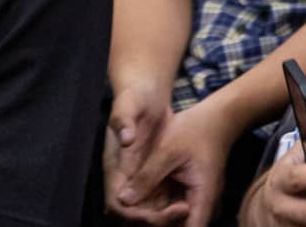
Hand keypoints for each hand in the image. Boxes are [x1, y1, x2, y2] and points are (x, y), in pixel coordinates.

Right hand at [106, 83, 176, 222]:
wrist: (145, 92)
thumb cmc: (134, 98)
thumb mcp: (128, 106)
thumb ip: (123, 121)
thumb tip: (126, 138)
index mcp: (114, 166)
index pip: (117, 204)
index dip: (135, 213)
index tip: (157, 213)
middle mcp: (124, 176)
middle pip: (133, 212)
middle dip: (154, 218)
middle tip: (182, 211)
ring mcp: (139, 176)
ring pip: (148, 208)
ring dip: (164, 214)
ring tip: (189, 209)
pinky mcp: (153, 172)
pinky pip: (160, 198)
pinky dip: (172, 204)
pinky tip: (191, 201)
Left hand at [119, 98, 239, 226]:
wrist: (218, 116)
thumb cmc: (196, 130)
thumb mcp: (167, 150)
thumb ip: (146, 177)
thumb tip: (122, 200)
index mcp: (202, 196)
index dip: (165, 226)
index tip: (147, 218)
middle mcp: (203, 203)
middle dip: (155, 221)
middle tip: (133, 209)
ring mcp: (197, 199)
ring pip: (174, 220)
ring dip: (155, 215)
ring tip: (135, 202)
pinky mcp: (190, 193)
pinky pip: (173, 208)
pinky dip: (158, 205)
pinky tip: (144, 194)